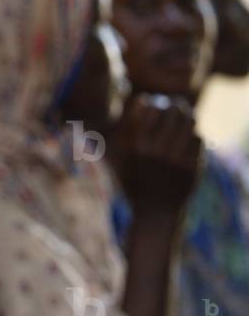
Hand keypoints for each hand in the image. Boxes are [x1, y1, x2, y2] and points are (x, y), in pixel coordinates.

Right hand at [114, 93, 202, 215]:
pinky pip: (199, 140)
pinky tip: (190, 139)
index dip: (151, 103)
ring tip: (186, 117)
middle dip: (175, 105)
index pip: (149, 110)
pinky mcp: (193, 166)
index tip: (152, 103)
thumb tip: (121, 110)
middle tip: (175, 105)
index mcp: (135, 148)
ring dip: (188, 117)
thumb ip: (116, 137)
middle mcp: (156, 152)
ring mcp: (176, 160)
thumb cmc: (133, 183)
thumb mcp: (118, 162)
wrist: (155, 213)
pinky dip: (194, 136)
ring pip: (189, 124)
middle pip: (173, 113)